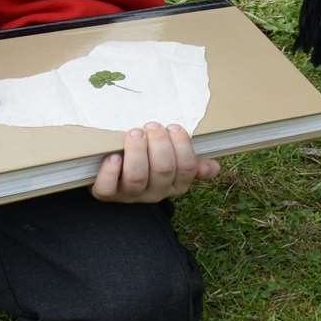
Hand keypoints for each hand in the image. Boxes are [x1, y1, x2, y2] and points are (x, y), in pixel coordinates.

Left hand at [91, 122, 220, 203]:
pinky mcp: (106, 193)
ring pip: (137, 177)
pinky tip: (114, 156)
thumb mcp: (172, 163)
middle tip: (152, 126)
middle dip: (159, 145)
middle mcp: (155, 191)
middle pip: (163, 170)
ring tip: (135, 133)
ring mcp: (130, 194)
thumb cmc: (148, 162)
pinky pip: (108, 188)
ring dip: (137, 152)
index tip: (174, 127)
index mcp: (175, 183)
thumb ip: (192, 164)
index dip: (182, 146)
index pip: (186, 167)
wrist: (114, 179)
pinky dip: (111, 171)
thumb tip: (214, 167)